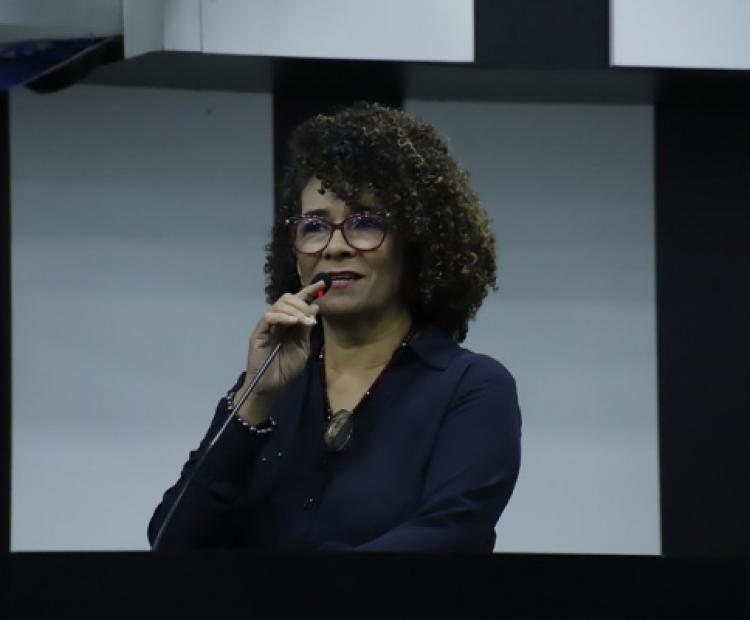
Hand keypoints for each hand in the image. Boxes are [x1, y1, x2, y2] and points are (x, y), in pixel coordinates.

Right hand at [233, 279, 325, 422]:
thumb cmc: (286, 369)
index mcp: (290, 323)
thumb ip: (306, 329)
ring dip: (295, 310)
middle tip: (310, 317)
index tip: (323, 284)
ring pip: (278, 305)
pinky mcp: (259, 332)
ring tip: (305, 322)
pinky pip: (269, 317)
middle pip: (287, 298)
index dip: (309, 291)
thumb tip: (315, 306)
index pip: (298, 302)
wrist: (271, 387)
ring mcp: (267, 326)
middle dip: (302, 303)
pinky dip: (282, 316)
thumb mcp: (302, 348)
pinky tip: (292, 322)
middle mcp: (278, 321)